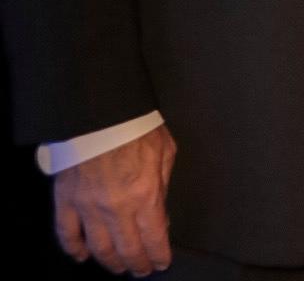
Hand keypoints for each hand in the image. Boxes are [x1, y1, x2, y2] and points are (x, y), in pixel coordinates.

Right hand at [52, 124, 175, 275]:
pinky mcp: (65, 200)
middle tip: (141, 270)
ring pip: (98, 248)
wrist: (100, 112)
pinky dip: (73, 249)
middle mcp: (115, 207)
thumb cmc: (136, 127)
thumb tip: (160, 216)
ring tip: (118, 267)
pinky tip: (82, 256)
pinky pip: (66, 233)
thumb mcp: (165, 153)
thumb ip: (162, 187)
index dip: (158, 256)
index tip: (161, 263)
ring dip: (109, 262)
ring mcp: (87, 206)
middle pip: (127, 249)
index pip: (154, 238)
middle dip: (136, 264)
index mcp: (144, 194)